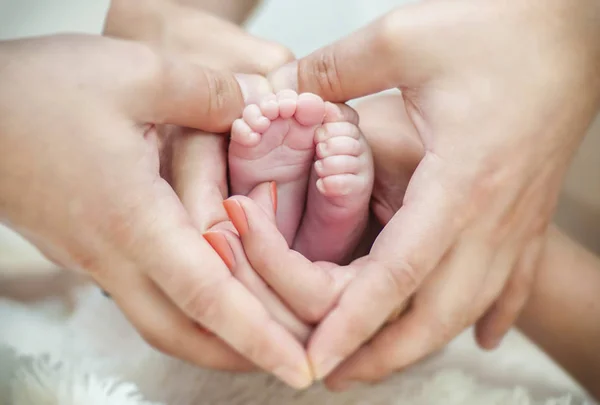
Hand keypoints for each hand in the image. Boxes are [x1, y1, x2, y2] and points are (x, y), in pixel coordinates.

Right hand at [106, 0, 312, 381]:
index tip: (301, 370)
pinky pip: (145, 298)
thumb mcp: (136, 74)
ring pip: (162, 323)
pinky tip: (214, 292)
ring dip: (216, 340)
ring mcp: (96, 259)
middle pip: (185, 333)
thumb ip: (208, 94)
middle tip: (296, 358)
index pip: (208, 296)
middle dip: (245, 355)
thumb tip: (256, 107)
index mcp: (133, 220)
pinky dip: (188, 310)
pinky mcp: (87, 250)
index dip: (261, 337)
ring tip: (266, 337)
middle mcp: (113, 254)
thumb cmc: (40, 92)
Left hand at [267, 0, 599, 384]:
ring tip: (380, 359)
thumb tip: (279, 91)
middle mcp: (491, 217)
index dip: (353, 324)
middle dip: (382, 355)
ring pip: (470, 308)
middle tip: (334, 373)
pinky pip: (513, 283)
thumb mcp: (402, 40)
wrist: (577, 25)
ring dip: (422, 341)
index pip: (397, 277)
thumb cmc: (501, 28)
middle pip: (436, 314)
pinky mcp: (527, 211)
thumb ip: (333, 72)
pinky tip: (478, 336)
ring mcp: (516, 220)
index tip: (317, 360)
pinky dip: (489, 316)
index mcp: (458, 184)